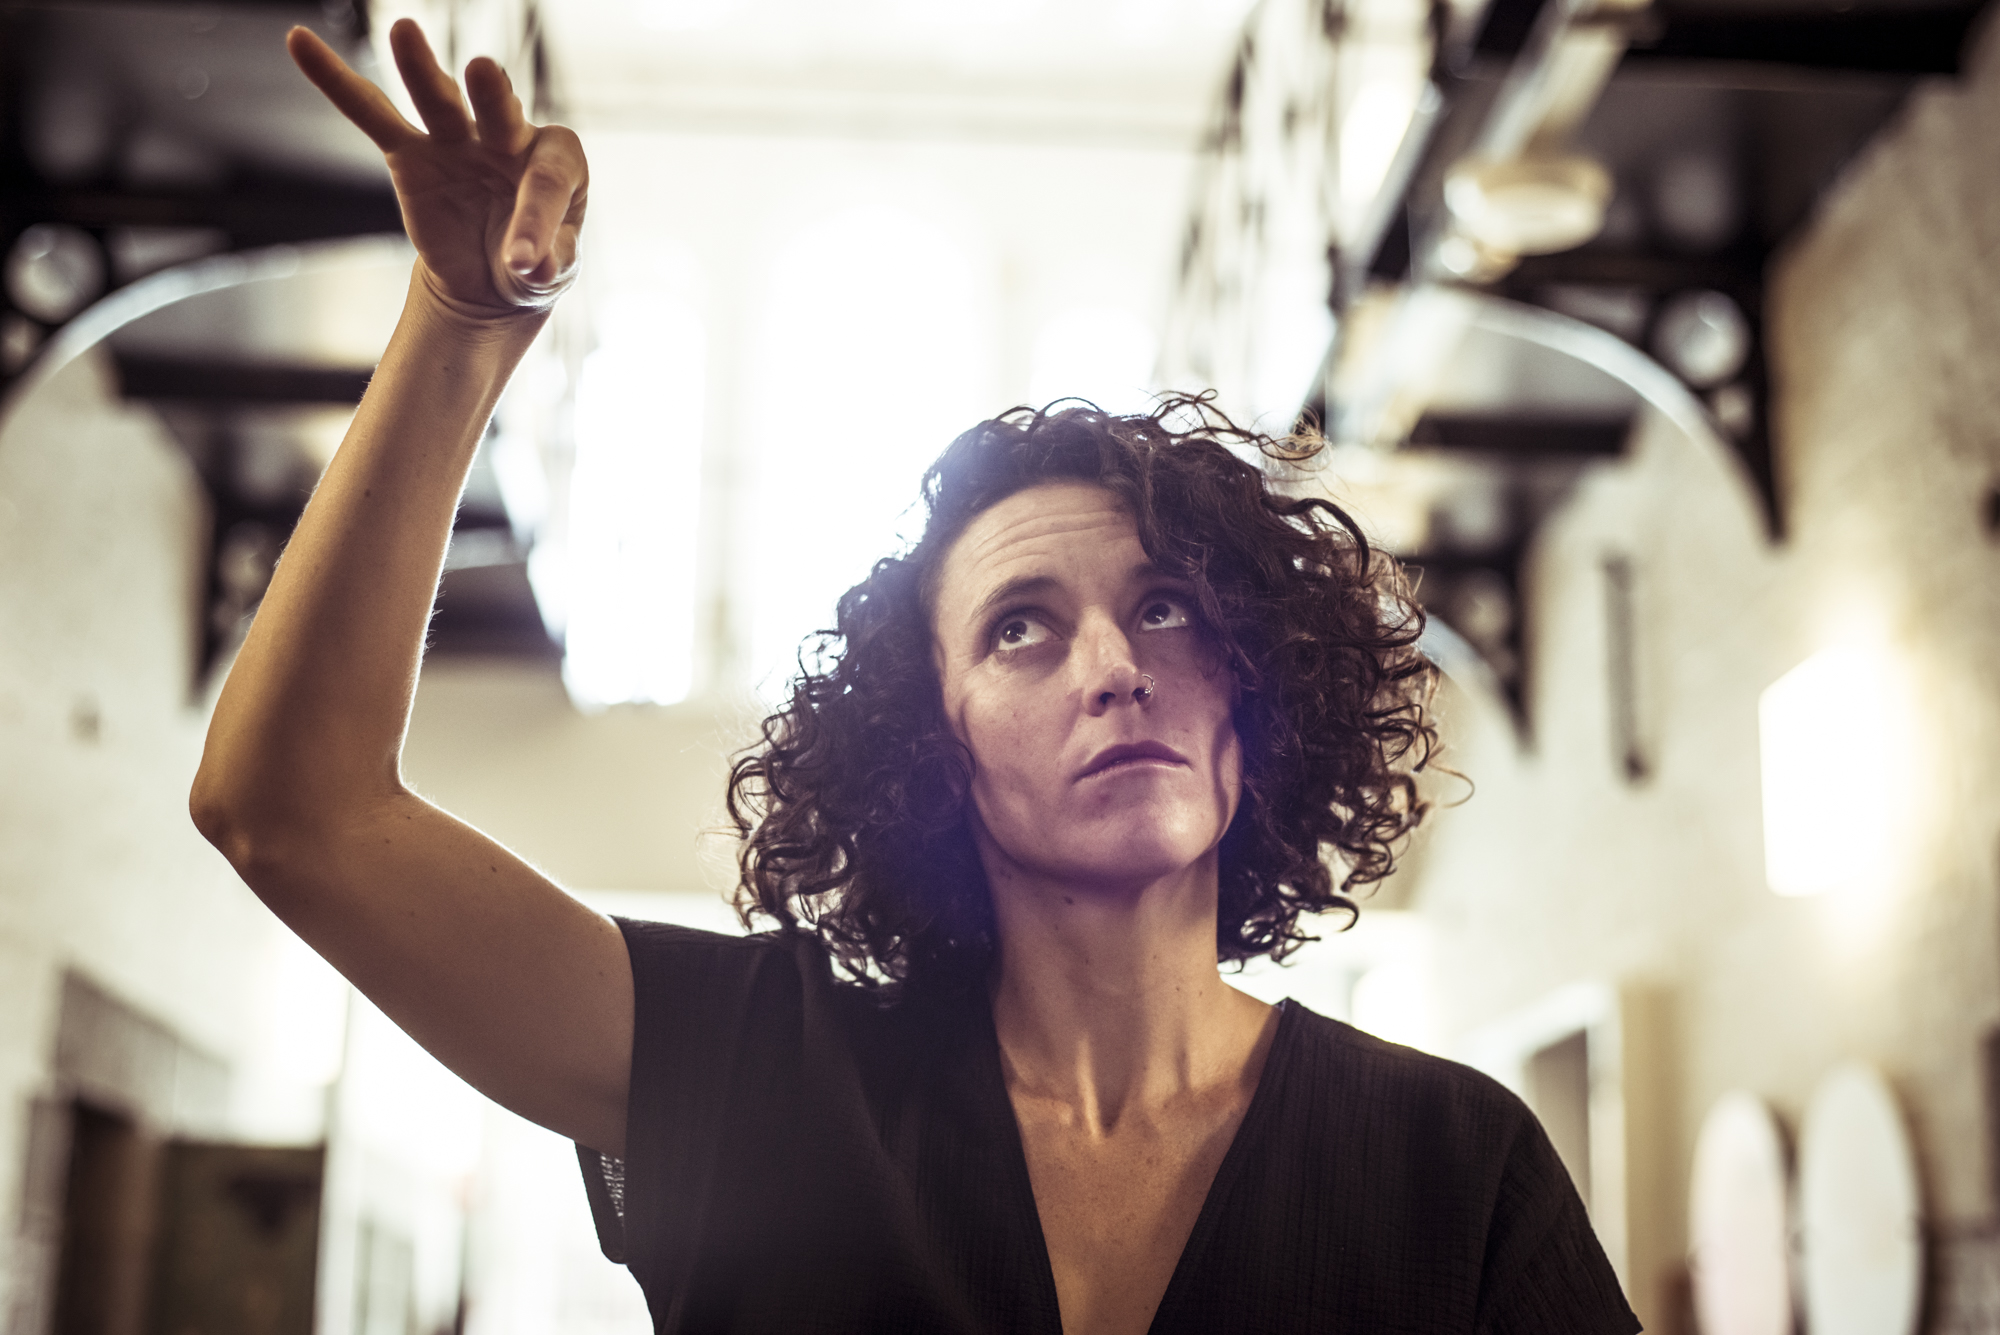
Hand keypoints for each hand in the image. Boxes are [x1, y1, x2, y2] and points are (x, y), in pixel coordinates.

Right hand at [288, 20, 585, 317]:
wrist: (491, 279)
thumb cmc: (533, 267)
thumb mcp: (551, 275)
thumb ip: (550, 265)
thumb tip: (533, 264)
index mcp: (556, 163)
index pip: (548, 179)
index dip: (536, 221)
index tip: (523, 264)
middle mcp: (509, 137)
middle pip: (501, 111)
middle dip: (493, 96)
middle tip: (484, 71)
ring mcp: (458, 139)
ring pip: (439, 100)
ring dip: (422, 70)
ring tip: (403, 31)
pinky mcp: (410, 152)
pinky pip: (370, 113)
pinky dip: (336, 81)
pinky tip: (301, 43)